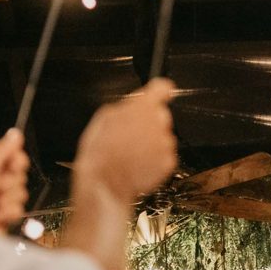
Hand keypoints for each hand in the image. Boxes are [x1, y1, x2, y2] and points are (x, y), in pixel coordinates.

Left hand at [0, 129, 30, 232]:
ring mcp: (1, 200)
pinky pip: (19, 210)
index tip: (10, 166)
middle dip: (9, 183)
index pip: (16, 157)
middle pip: (21, 176)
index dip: (17, 162)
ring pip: (22, 193)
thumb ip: (3, 149)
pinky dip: (6, 213)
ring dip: (6, 199)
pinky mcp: (6, 216)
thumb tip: (15, 132)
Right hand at [74, 79, 177, 201]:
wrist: (106, 181)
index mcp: (143, 107)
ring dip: (151, 143)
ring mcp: (165, 143)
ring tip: (131, 152)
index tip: (163, 92)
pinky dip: (154, 159)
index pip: (162, 88)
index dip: (161, 91)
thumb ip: (126, 107)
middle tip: (132, 135)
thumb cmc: (102, 151)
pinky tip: (138, 163)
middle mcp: (159, 123)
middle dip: (149, 123)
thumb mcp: (105, 117)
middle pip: (161, 116)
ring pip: (162, 138)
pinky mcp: (168, 162)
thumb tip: (133, 106)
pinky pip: (164, 156)